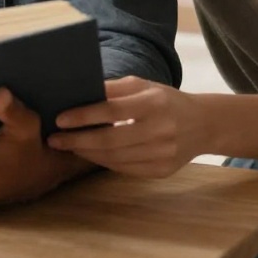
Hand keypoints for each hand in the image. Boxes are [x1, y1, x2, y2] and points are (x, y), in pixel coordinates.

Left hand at [47, 76, 205, 177]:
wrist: (202, 124)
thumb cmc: (165, 100)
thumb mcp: (143, 85)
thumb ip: (113, 89)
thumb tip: (80, 93)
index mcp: (153, 103)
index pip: (111, 110)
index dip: (84, 116)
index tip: (60, 118)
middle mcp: (159, 130)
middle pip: (110, 139)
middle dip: (77, 140)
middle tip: (54, 139)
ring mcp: (162, 154)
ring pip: (115, 158)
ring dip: (87, 153)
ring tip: (68, 146)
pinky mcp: (161, 171)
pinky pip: (124, 169)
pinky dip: (103, 162)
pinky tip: (90, 154)